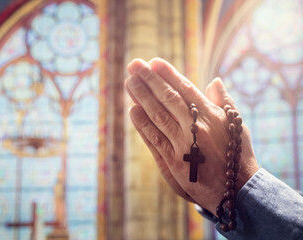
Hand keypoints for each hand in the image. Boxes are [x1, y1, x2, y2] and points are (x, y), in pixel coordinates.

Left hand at [125, 57, 258, 214]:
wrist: (237, 189)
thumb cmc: (237, 153)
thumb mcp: (236, 124)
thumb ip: (224, 101)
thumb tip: (214, 80)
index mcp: (212, 116)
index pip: (186, 89)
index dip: (168, 74)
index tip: (154, 62)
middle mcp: (196, 127)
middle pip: (168, 98)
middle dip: (149, 80)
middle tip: (134, 65)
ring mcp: (183, 144)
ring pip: (158, 115)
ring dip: (141, 97)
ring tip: (129, 82)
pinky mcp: (174, 161)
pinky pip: (154, 139)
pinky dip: (142, 124)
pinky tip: (132, 110)